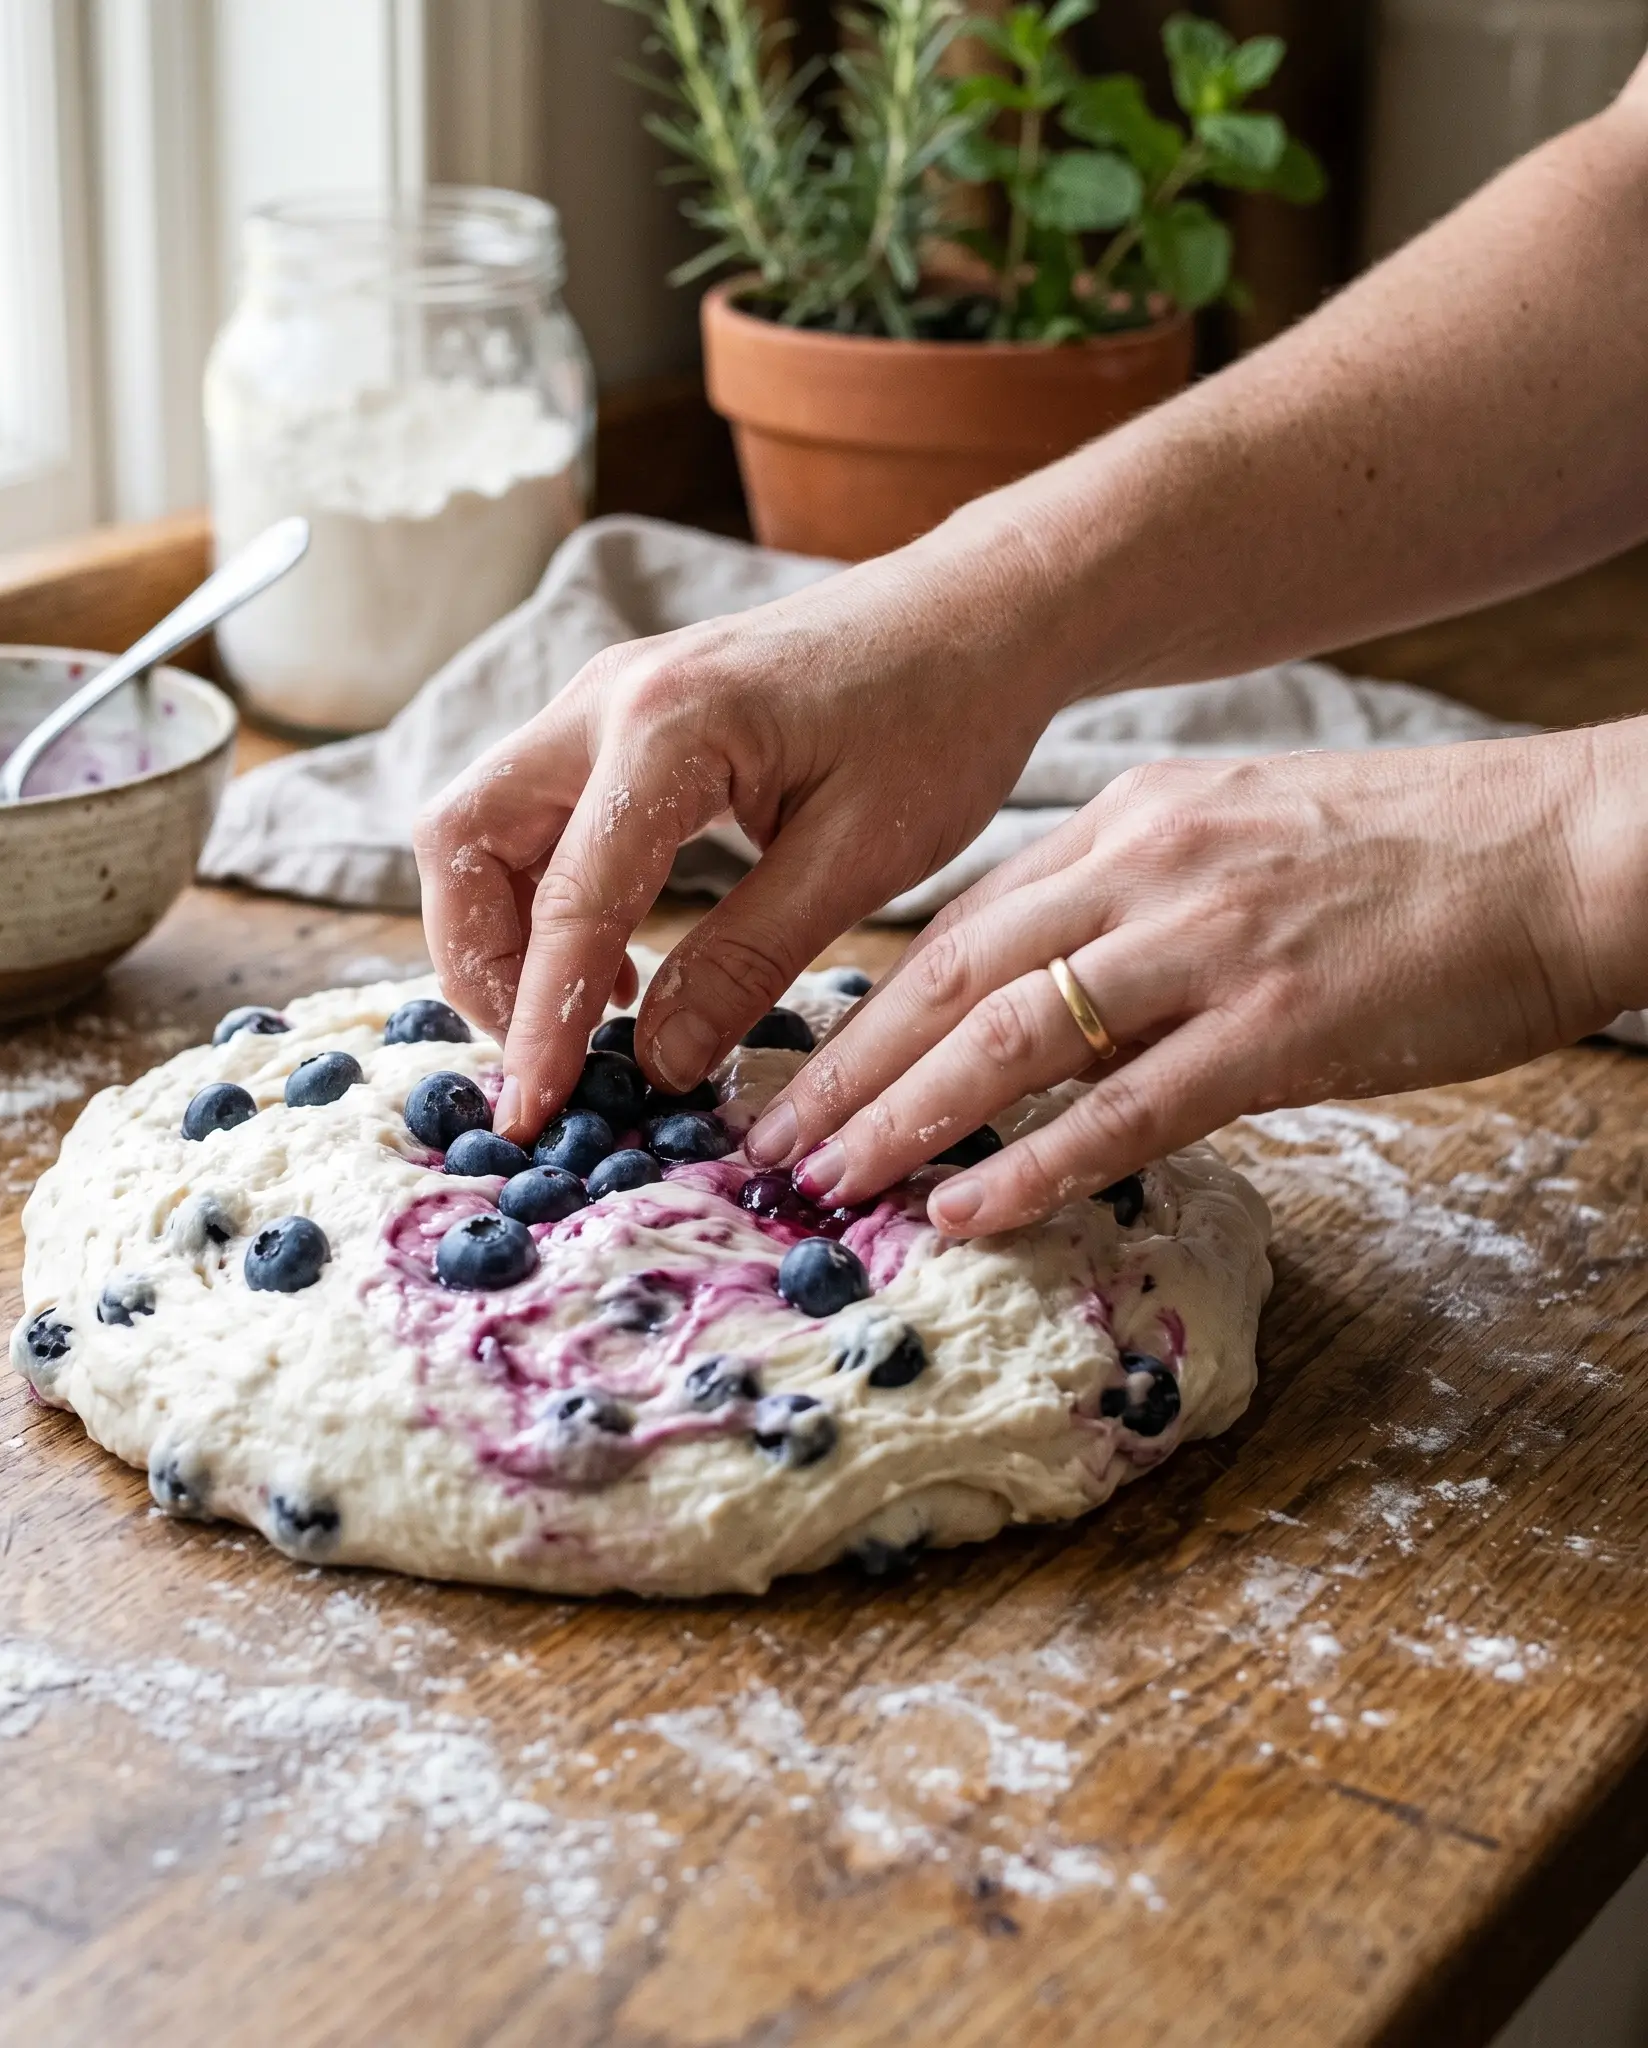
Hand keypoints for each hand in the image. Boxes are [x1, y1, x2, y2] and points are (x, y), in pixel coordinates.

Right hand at [415, 530, 1066, 1141]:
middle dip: (477, 962)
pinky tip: (618, 963)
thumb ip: (747, 961)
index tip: (531, 1115)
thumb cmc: (943, 719)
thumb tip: (656, 1064)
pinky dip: (542, 897)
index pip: (568, 902)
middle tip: (541, 1055)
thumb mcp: (860, 859)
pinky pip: (534, 813)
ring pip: (481, 824)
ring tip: (586, 1018)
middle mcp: (606, 698)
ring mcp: (603, 698)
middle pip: (460, 839)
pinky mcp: (621, 716)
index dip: (541, 1022)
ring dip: (502, 931)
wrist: (977, 612)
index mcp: (668, 726)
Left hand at [744, 729, 1640, 1236]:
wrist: (1571, 843)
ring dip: (906, 1118)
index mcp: (1127, 823)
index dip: (865, 1009)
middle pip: (952, 979)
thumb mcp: (1239, 840)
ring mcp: (1209, 942)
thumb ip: (1134, 907)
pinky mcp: (1282, 1021)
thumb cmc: (1414, 855)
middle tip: (768, 1143)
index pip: (959, 926)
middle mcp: (1146, 868)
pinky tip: (965, 1213)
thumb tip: (1045, 1001)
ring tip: (828, 1183)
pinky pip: (1126, 1107)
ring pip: (1011, 1039)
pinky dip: (1033, 1166)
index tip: (799, 1075)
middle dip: (846, 1068)